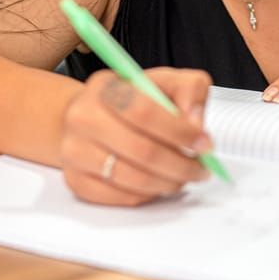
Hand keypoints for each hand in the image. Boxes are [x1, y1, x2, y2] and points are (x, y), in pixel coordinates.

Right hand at [59, 68, 212, 205]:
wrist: (87, 118)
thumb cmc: (130, 102)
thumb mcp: (162, 82)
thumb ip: (189, 90)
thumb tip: (196, 123)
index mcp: (105, 86)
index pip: (143, 111)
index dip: (179, 132)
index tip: (204, 144)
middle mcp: (82, 116)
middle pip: (141, 150)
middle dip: (181, 165)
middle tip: (200, 169)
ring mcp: (74, 150)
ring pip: (132, 179)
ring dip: (168, 183)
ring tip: (182, 177)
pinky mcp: (75, 180)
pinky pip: (120, 197)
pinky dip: (147, 195)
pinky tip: (157, 183)